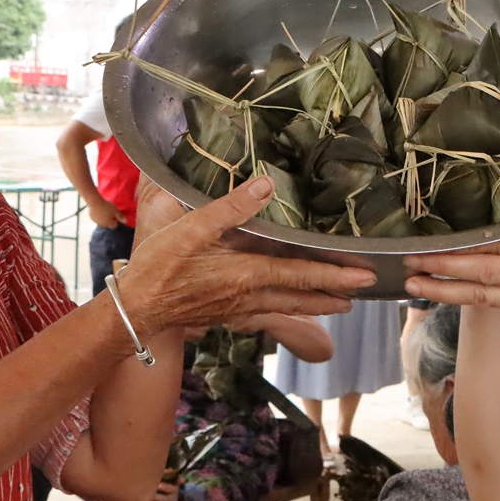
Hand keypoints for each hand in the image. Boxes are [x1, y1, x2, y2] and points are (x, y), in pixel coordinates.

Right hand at [86, 195, 122, 231]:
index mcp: (109, 223)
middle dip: (110, 219)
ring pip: (102, 222)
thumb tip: (126, 222)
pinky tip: (99, 210)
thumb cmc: (106, 206)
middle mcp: (102, 225)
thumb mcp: (115, 210)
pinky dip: (98, 216)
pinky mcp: (92, 218)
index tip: (114, 214)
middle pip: (108, 224)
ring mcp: (96, 222)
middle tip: (110, 212)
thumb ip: (120, 217)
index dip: (115, 220)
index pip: (114, 225)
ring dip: (104, 218)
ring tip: (104, 210)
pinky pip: (97, 219)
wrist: (95, 202)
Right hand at [121, 177, 374, 334]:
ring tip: (340, 304)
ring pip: (287, 308)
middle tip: (364, 291)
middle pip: (302, 296)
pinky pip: (266, 315)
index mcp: (247, 274)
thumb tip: (266, 185)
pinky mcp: (226, 315)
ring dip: (316, 305)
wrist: (135, 309)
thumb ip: (230, 207)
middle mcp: (249, 296)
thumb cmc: (159, 266)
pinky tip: (289, 309)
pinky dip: (288, 312)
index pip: (301, 274)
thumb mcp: (191, 229)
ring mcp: (238, 309)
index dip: (334, 274)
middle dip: (335, 293)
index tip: (363, 275)